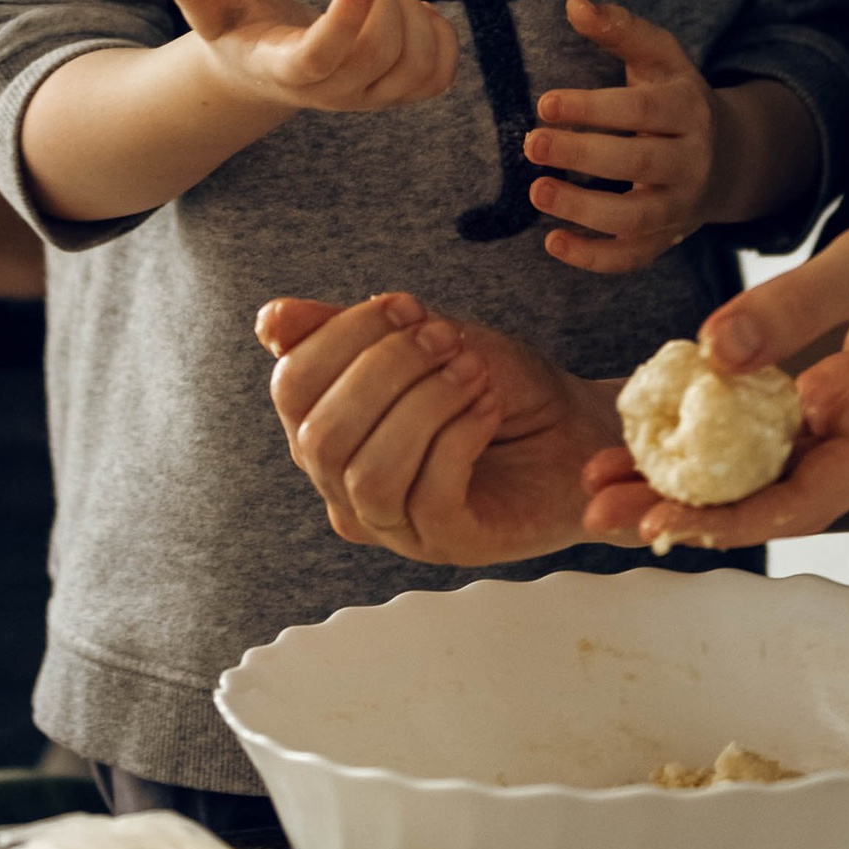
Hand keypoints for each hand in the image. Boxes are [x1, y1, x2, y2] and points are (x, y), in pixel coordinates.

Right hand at [145, 0, 455, 118]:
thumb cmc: (239, 28)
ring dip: (412, 14)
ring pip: (417, 65)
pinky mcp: (400, 94)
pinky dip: (439, 36)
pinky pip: (440, 75)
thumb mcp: (210, 5)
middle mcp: (332, 95)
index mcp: (286, 70)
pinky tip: (412, 10)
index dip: (347, 21)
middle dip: (381, 0)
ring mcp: (370, 100)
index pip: (322, 58)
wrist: (269, 68)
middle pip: (378, 55)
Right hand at [256, 289, 632, 565]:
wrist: (577, 425)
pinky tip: (487, 407)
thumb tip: (270, 320)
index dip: (342, 336)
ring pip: (368, 474)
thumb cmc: (497, 383)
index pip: (291, 387)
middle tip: (446, 338)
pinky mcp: (447, 543)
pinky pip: (427, 495)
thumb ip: (350, 329)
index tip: (408, 305)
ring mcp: (395, 524)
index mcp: (328, 429)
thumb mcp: (425, 337)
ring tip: (472, 372)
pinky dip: (459, 437)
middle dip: (385, 371)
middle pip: (321, 436)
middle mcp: (346, 486)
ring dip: (424, 407)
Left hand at [523, 0, 721, 271]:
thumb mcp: (661, 58)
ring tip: (536, 191)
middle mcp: (691, 161)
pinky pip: (633, 258)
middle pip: (638, 163)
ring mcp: (680, 206)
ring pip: (635, 219)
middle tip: (529, 144)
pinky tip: (553, 243)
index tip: (544, 103)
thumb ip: (621, 30)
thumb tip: (574, 5)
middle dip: (582, 155)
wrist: (731, 156)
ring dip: (583, 210)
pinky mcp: (665, 240)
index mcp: (689, 110)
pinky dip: (594, 258)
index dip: (594, 108)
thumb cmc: (676, 97)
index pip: (642, 110)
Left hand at [581, 156, 848, 549]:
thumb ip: (793, 307)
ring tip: (614, 470)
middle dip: (687, 506)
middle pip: (774, 493)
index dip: (723, 522)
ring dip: (696, 468)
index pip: (801, 502)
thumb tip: (711, 355)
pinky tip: (672, 414)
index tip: (652, 523)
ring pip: (771, 460)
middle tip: (598, 506)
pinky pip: (783, 419)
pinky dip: (727, 422)